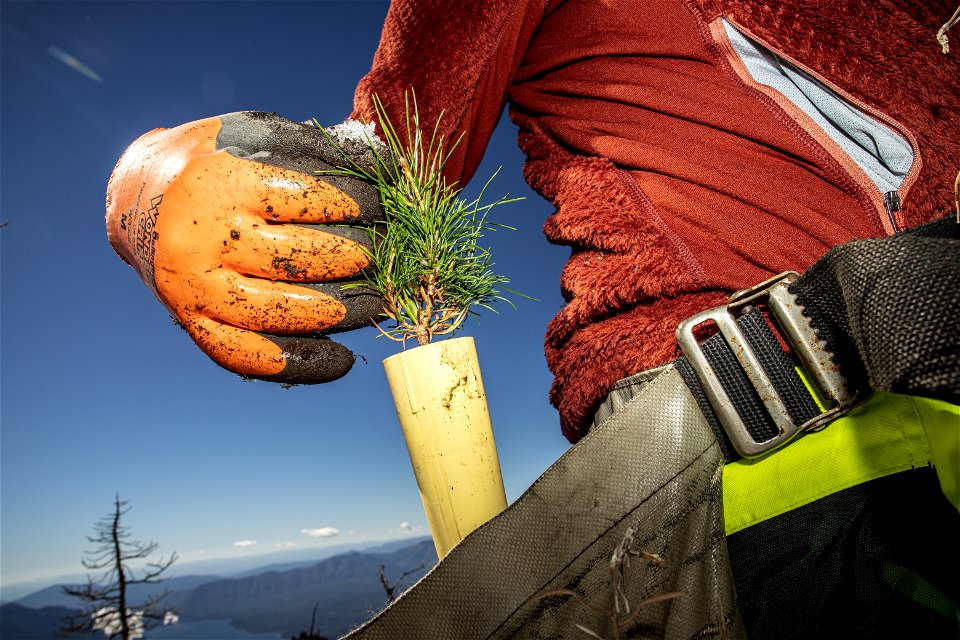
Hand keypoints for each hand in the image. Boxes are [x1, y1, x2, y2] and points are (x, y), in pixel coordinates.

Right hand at [106, 112, 382, 382]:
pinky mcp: (190, 321)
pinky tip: (341, 358)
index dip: (356, 205)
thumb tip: (381, 166)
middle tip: (387, 255)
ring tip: (380, 301)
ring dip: (341, 312)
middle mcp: (201, 239)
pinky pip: (247, 354)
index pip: (306, 200)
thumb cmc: (209, 161)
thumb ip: (310, 149)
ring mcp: (193, 287)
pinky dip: (299, 362)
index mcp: (218, 183)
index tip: (383, 206)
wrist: (133, 196)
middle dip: (356, 259)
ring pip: (280, 311)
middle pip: (299, 259)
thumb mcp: (252, 135)